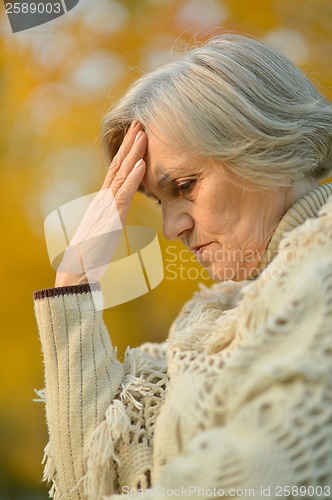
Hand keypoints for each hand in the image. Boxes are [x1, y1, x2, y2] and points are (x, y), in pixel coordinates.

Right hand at [55, 121, 146, 286]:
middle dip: (130, 144)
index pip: (117, 171)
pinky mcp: (109, 219)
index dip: (127, 151)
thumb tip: (121, 206)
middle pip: (118, 166)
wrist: (78, 271)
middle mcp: (103, 199)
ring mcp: (105, 208)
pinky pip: (122, 195)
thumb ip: (114, 214)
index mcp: (104, 201)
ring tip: (143, 134)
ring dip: (133, 154)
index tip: (138, 134)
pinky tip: (141, 165)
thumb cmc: (93, 253)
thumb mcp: (107, 228)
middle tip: (141, 122)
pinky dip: (133, 179)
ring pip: (121, 175)